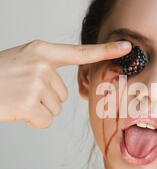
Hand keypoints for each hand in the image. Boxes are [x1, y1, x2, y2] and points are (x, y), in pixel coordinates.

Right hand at [0, 39, 130, 127]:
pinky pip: (45, 121)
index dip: (105, 51)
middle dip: (45, 99)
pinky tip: (16, 110)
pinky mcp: (30, 102)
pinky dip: (32, 121)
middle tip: (20, 92)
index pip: (79, 52)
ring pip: (55, 108)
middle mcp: (42, 64)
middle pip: (64, 94)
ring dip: (37, 110)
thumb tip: (62, 90)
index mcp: (41, 50)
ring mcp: (37, 82)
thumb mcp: (20, 61)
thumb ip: (44, 68)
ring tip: (16, 99)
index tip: (127, 47)